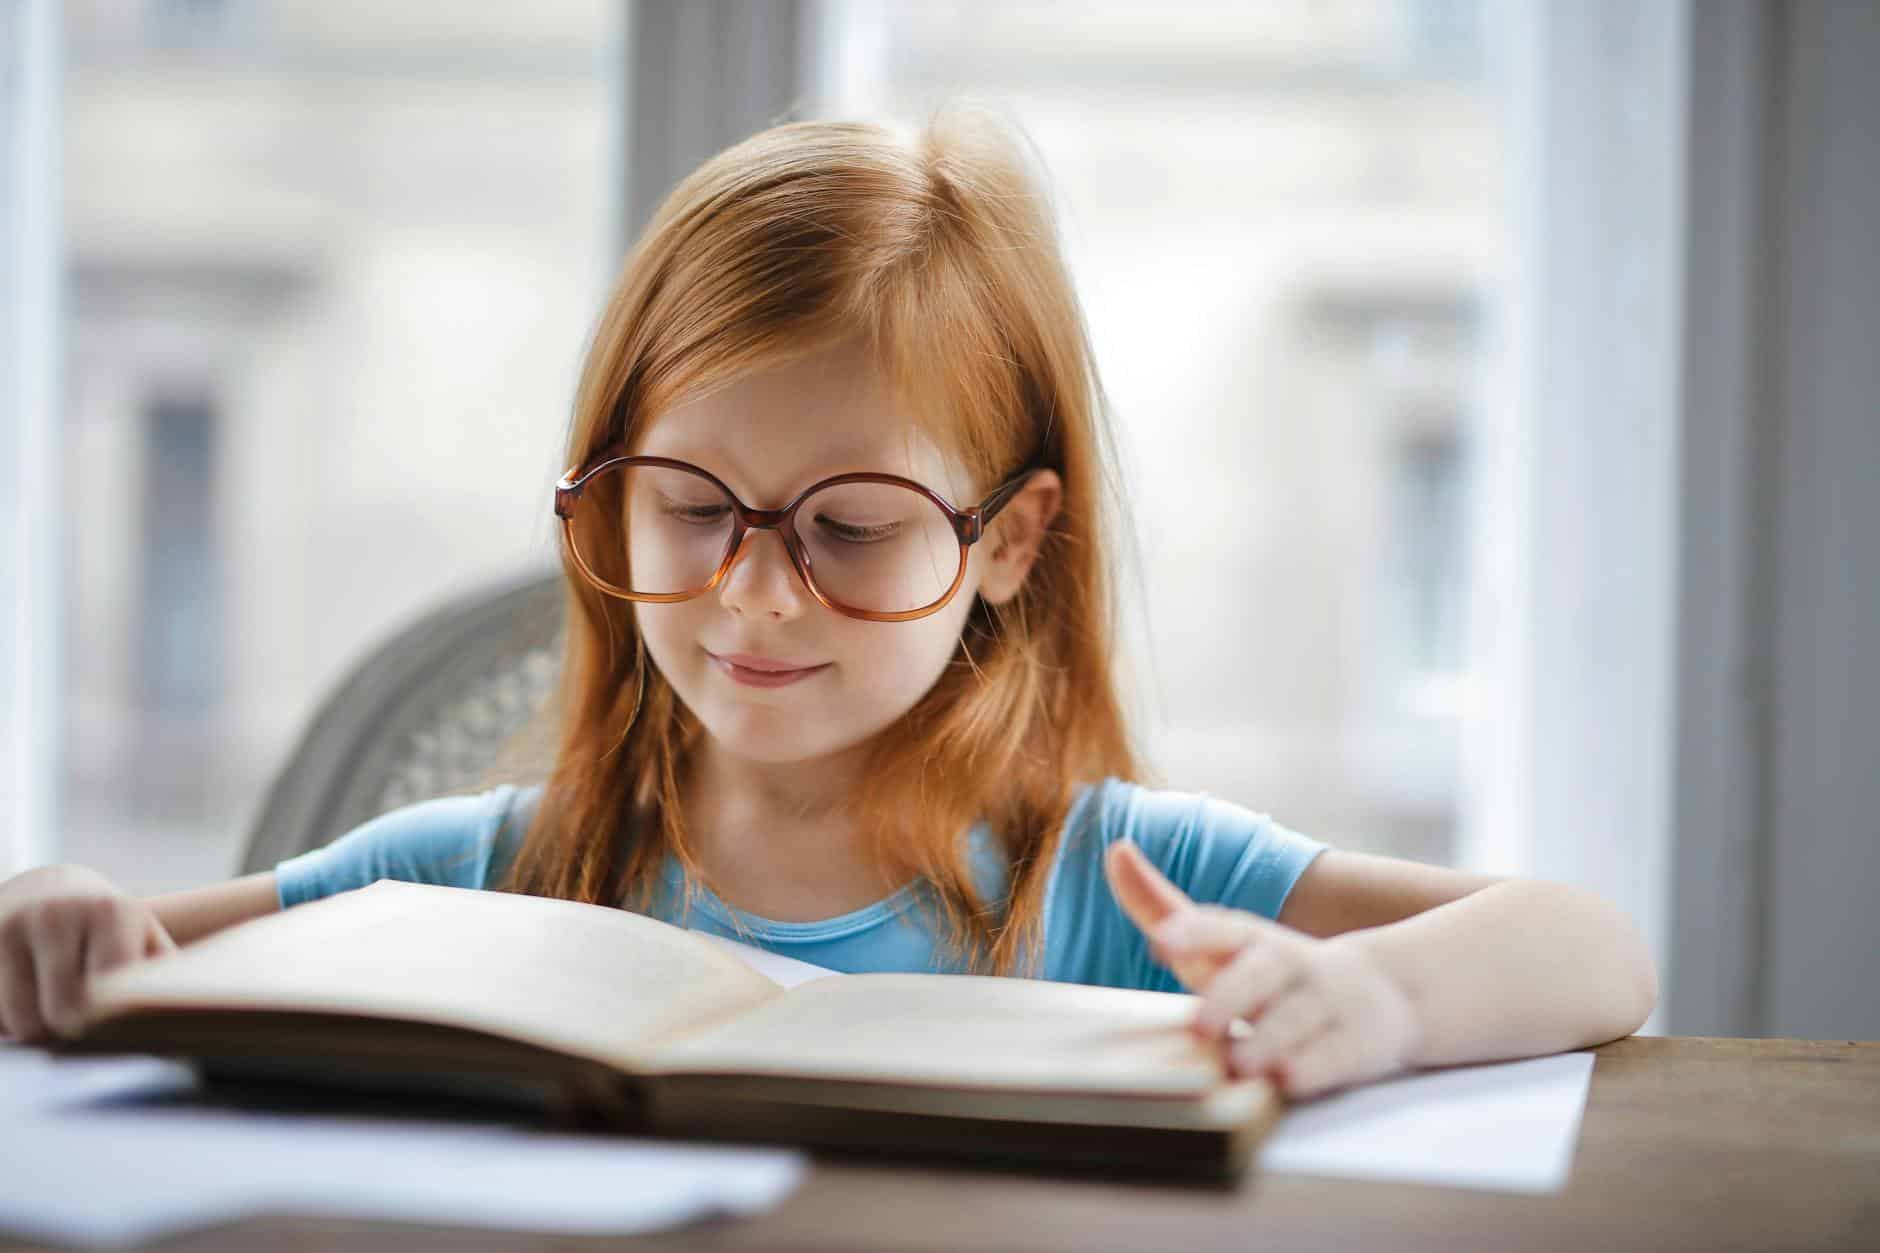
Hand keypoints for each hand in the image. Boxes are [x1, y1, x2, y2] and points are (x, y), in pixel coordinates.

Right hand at [0, 865, 175, 1041]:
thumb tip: (183, 1018)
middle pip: (58, 1015)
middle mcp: (56, 915)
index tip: (112, 1032)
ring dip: (34, 1031)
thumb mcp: (143, 937)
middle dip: (69, 1033)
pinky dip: (5, 1022)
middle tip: (80, 1029)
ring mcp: (8, 926)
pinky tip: (19, 998)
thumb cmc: (108, 929)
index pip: (107, 991)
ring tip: (50, 1008)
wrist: (47, 891)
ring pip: (18, 1023)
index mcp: (109, 912)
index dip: (109, 1023)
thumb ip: (160, 975)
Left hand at [1103, 839, 1418, 1100]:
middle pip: (1263, 971)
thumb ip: (1162, 906)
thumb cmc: (1272, 972)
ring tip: (1238, 1064)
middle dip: (1232, 995)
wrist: (1387, 991)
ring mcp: (1326, 1004)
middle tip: (1200, 1025)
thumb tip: (1115, 852)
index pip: (1225, 928)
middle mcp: (1289, 965)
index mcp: (1252, 939)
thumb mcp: (1220, 941)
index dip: (1195, 932)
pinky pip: (1334, 1057)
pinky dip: (1312, 1068)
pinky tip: (1288, 1079)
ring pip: (1297, 1018)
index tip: (1164, 940)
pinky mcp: (1354, 1046)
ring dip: (1268, 1039)